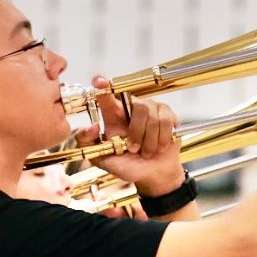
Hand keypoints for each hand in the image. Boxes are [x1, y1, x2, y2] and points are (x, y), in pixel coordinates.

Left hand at [74, 76, 184, 195]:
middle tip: (134, 149)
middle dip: (138, 132)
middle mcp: (132, 108)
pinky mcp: (168, 115)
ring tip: (147, 151)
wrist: (154, 175)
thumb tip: (92, 126)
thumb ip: (89, 145)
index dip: (103, 85)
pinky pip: (167, 121)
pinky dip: (163, 139)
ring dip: (150, 141)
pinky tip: (160, 146)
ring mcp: (151, 109)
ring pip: (153, 116)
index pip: (107, 95)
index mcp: (113, 115)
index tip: (100, 81)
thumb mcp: (103, 160)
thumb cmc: (129, 166)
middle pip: (138, 106)